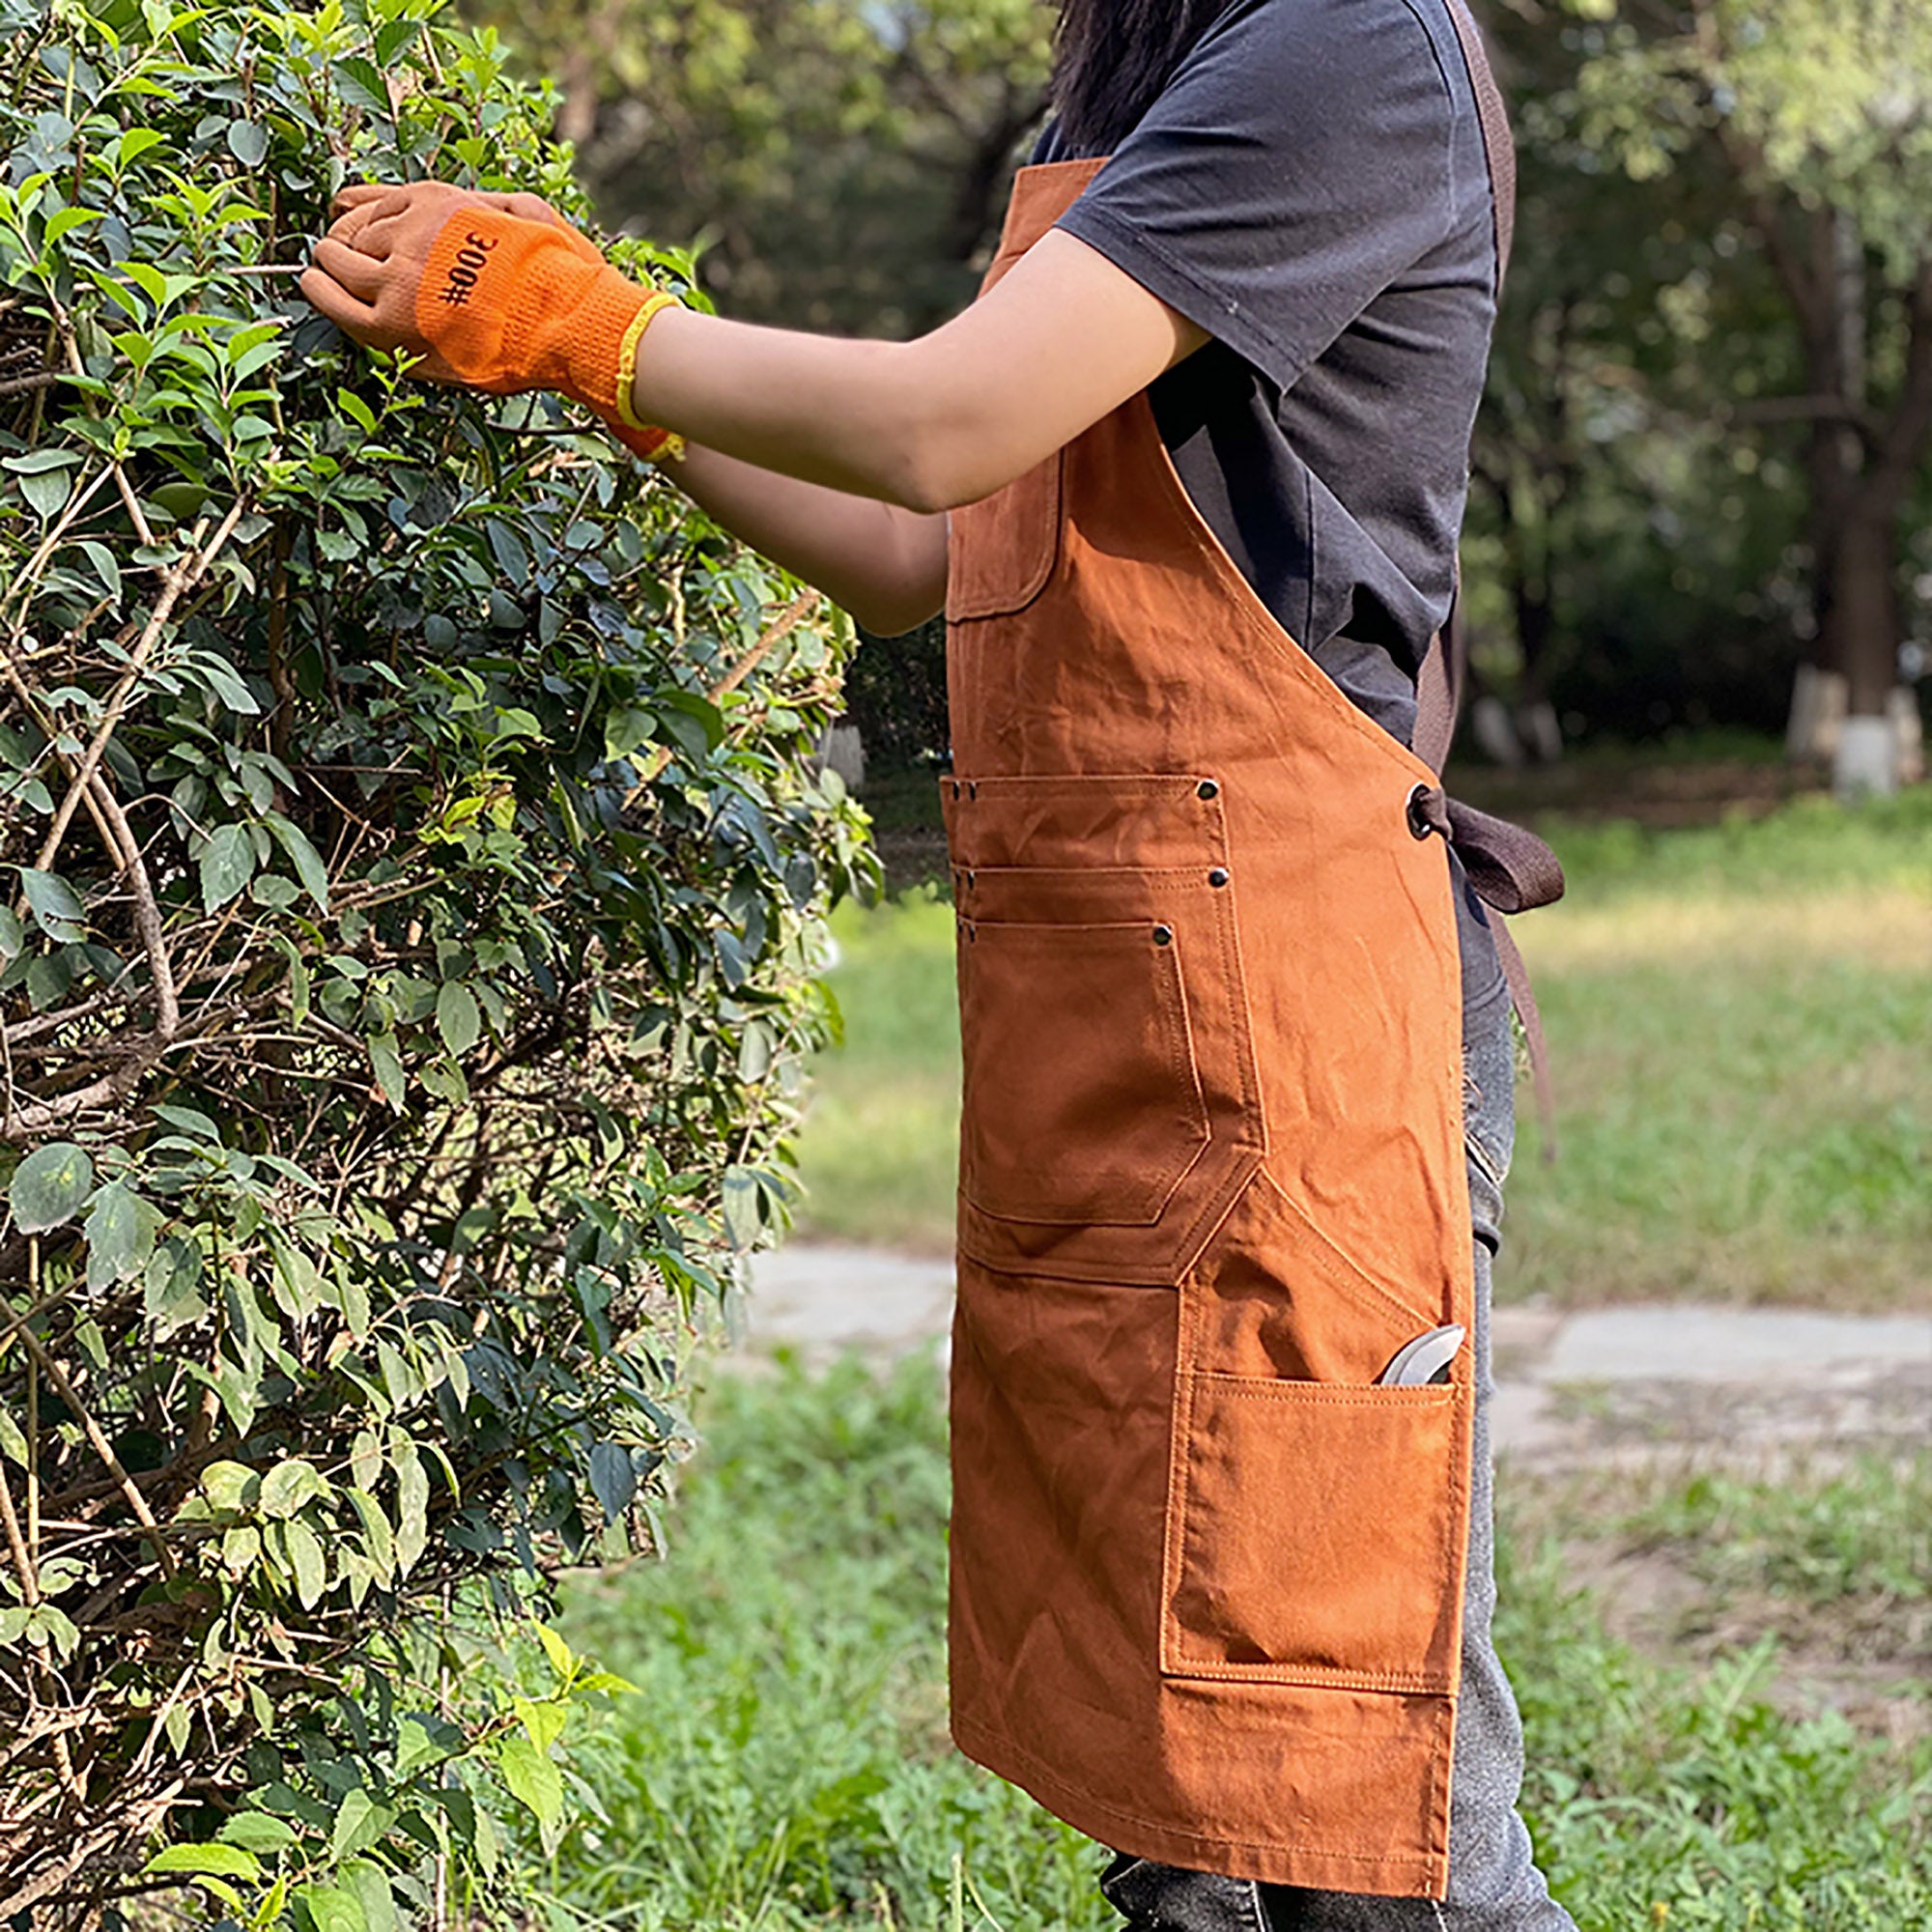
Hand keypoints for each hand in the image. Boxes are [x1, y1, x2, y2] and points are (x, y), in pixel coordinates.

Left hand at [301, 180, 597, 385]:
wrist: (564, 319)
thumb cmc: (558, 273)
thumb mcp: (526, 211)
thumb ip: (489, 204)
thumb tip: (472, 205)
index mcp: (439, 202)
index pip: (380, 200)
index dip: (359, 208)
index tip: (344, 210)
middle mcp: (410, 231)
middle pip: (355, 230)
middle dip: (343, 238)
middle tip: (330, 247)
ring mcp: (397, 277)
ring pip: (339, 263)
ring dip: (326, 263)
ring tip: (317, 268)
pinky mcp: (393, 323)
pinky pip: (339, 305)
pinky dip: (319, 292)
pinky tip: (309, 285)